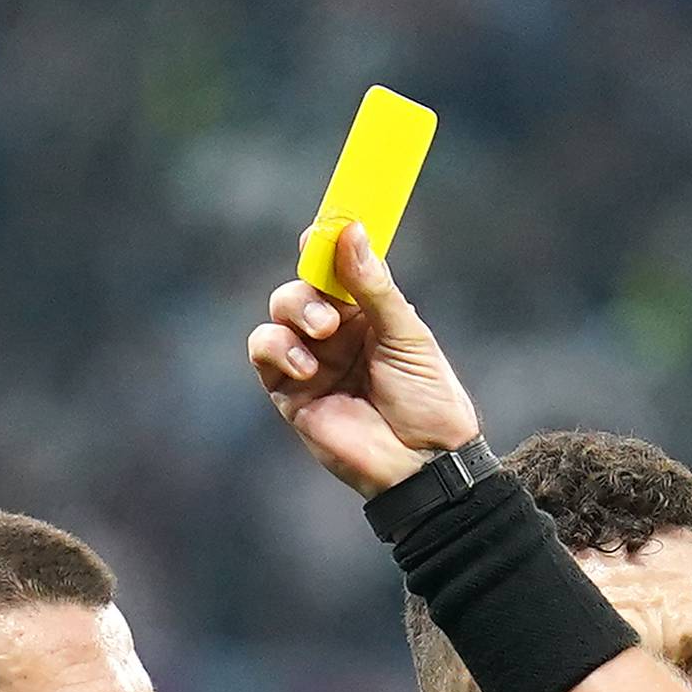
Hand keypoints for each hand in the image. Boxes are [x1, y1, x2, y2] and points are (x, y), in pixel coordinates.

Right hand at [246, 220, 484, 497]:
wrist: (422, 462)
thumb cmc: (427, 398)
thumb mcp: (406, 332)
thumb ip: (373, 285)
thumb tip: (350, 230)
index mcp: (367, 311)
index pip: (337, 266)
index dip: (326, 244)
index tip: (322, 230)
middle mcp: (336, 331)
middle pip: (302, 286)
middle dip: (310, 290)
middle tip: (331, 310)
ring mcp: (311, 360)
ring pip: (279, 313)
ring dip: (294, 314)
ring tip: (322, 334)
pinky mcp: (290, 392)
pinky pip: (264, 353)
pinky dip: (277, 349)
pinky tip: (305, 365)